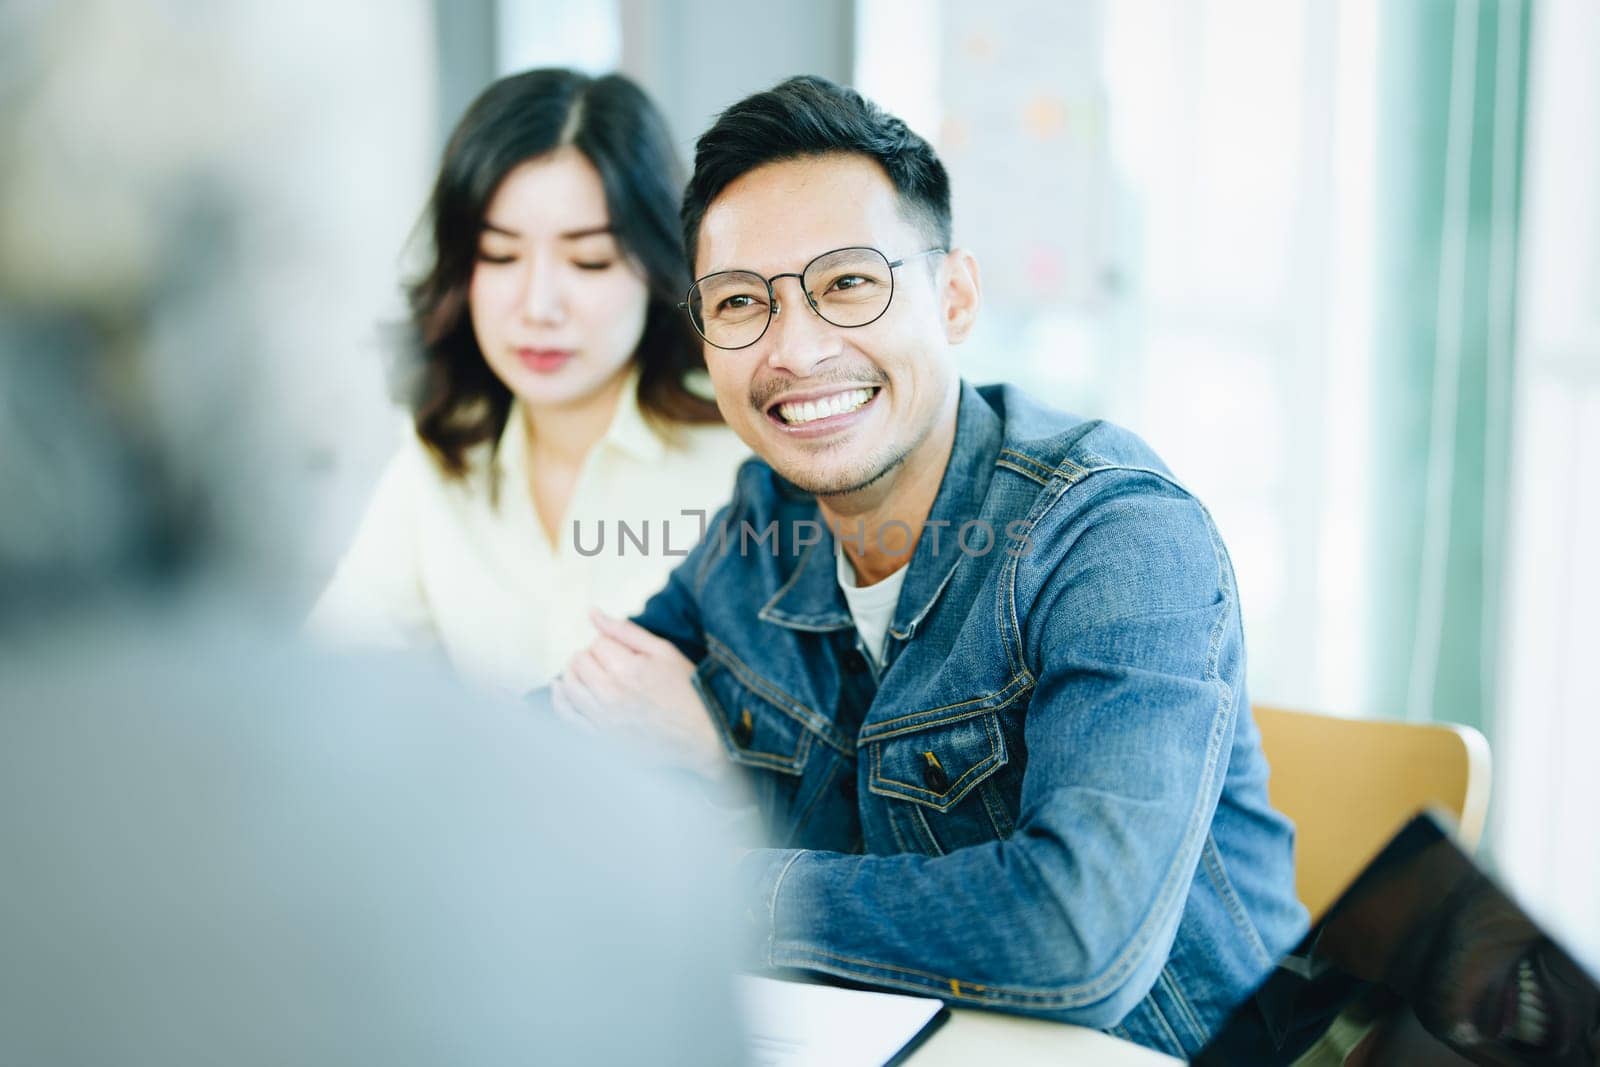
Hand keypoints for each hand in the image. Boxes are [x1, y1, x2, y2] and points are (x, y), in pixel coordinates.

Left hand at [552, 611, 728, 781]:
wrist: (703, 737)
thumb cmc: (689, 691)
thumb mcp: (664, 652)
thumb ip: (625, 631)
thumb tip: (592, 613)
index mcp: (628, 670)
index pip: (597, 643)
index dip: (609, 642)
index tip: (625, 651)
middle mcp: (610, 695)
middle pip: (579, 661)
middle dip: (591, 655)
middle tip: (611, 661)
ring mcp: (603, 720)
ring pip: (569, 685)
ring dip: (575, 673)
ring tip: (591, 671)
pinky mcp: (601, 738)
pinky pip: (567, 716)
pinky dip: (560, 699)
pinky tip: (561, 688)